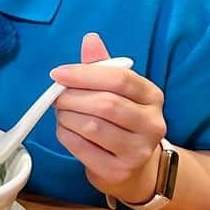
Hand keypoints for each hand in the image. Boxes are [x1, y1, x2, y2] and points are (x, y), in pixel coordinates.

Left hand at [50, 33, 166, 204]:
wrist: (135, 168)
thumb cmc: (121, 121)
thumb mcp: (117, 91)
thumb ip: (102, 65)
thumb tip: (90, 39)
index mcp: (152, 96)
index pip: (119, 78)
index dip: (84, 74)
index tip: (58, 73)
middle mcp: (152, 124)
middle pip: (105, 103)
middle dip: (72, 97)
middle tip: (56, 96)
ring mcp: (138, 151)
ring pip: (91, 126)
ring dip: (66, 116)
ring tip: (62, 113)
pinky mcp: (119, 171)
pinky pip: (82, 148)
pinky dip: (66, 135)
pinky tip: (66, 130)